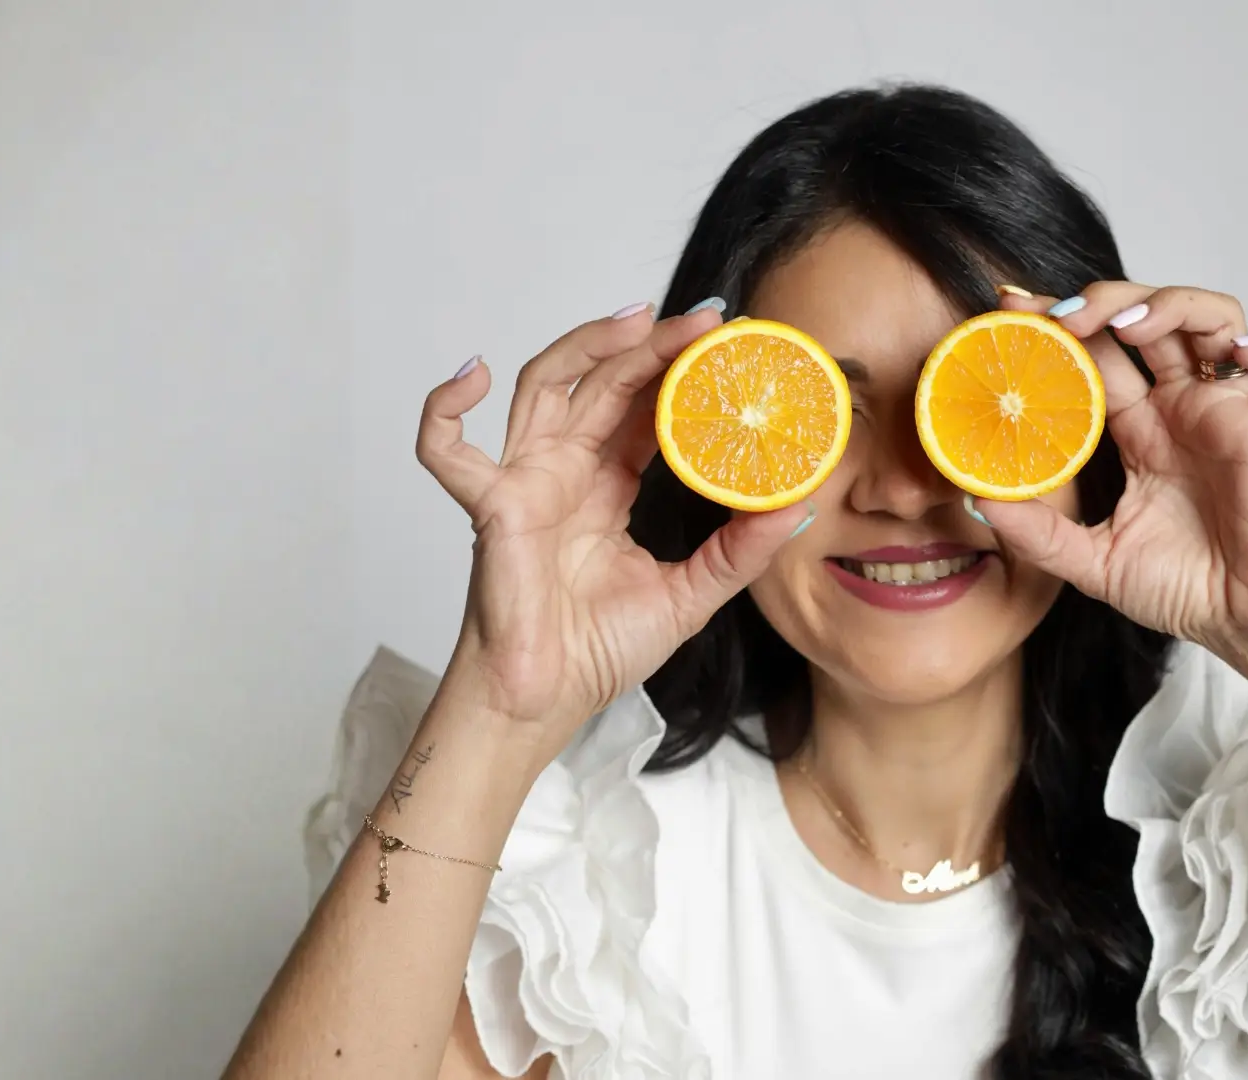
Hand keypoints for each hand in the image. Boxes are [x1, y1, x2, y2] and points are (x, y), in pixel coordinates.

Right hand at [416, 303, 812, 757]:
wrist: (545, 703)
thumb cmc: (597, 652)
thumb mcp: (692, 594)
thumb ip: (742, 551)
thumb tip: (802, 506)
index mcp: (608, 485)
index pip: (646, 407)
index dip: (681, 372)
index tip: (731, 345)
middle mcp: (565, 470)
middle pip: (605, 381)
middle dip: (653, 345)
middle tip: (707, 321)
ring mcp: (525, 482)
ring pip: (546, 386)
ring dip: (587, 345)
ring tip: (641, 322)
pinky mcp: (493, 508)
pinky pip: (448, 452)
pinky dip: (445, 409)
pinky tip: (475, 375)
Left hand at [978, 283, 1247, 674]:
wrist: (1240, 627)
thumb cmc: (1182, 589)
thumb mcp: (1092, 562)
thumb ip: (1038, 534)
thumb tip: (977, 503)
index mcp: (1140, 430)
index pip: (1098, 356)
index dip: (1061, 327)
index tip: (1014, 309)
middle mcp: (1182, 410)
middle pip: (1151, 320)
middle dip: (1108, 301)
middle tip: (1064, 315)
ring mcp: (1227, 415)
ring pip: (1216, 320)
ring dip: (1173, 304)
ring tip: (1129, 327)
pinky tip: (1243, 351)